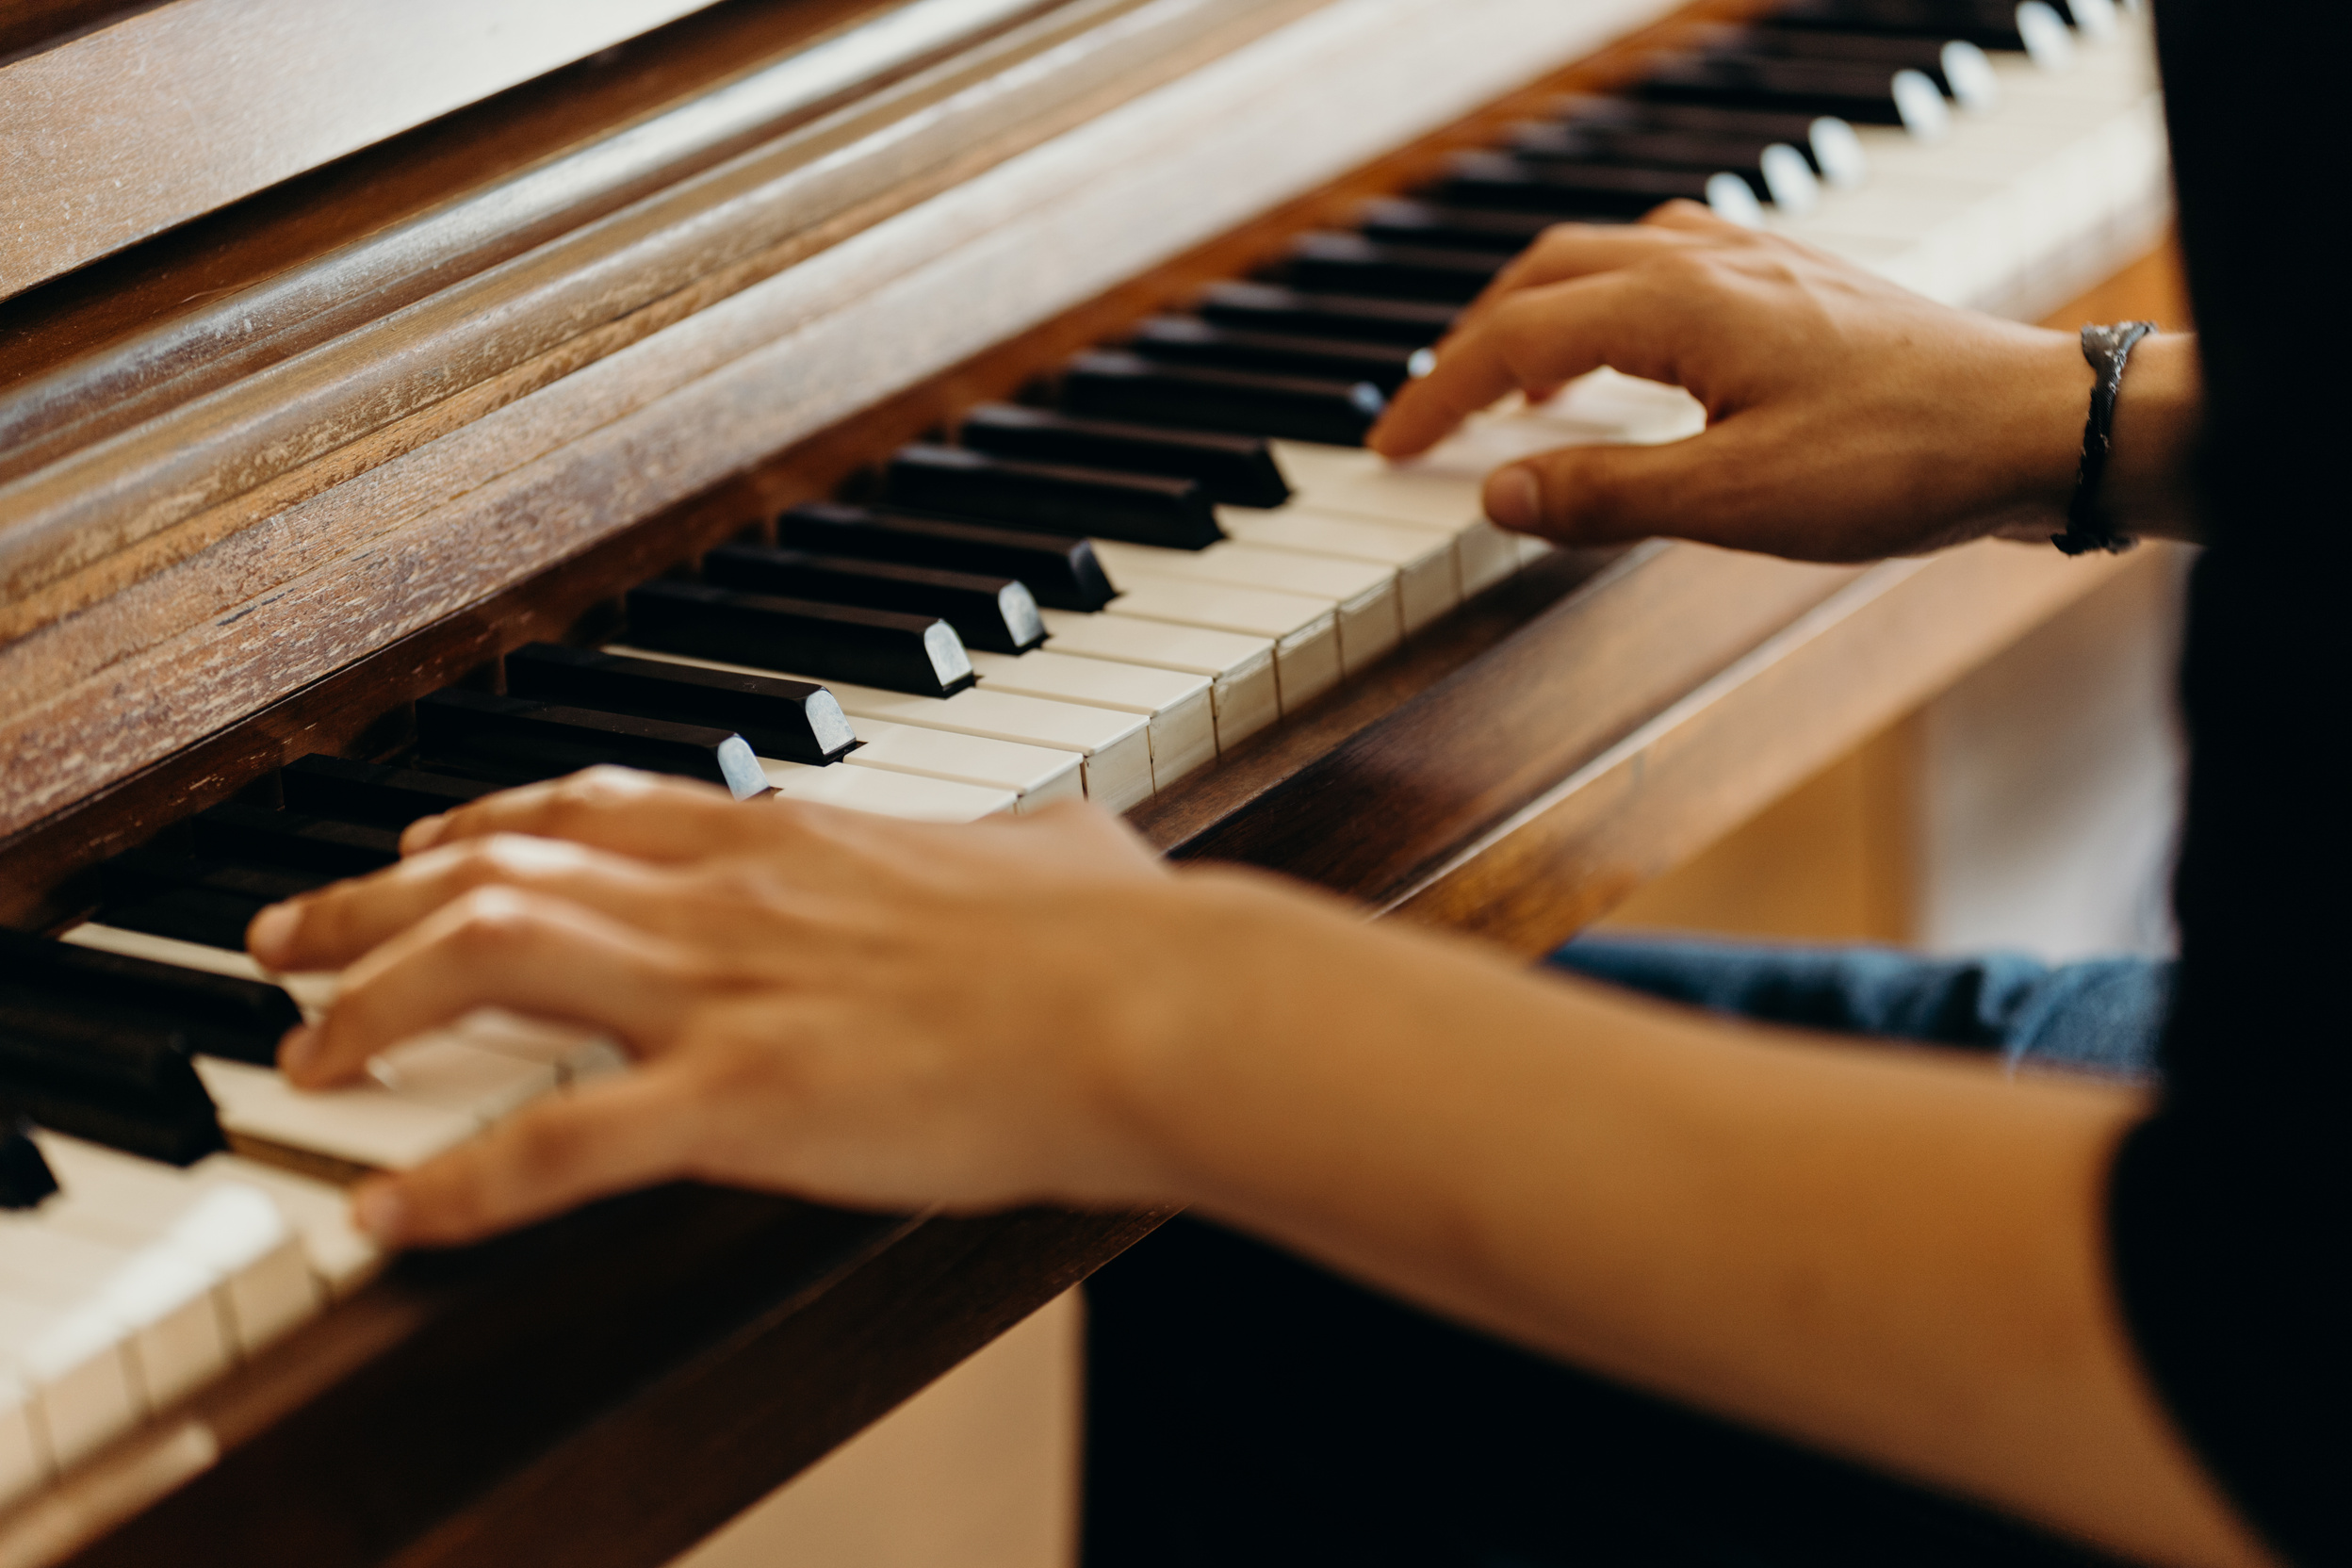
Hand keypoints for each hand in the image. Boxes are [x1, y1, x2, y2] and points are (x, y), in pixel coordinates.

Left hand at [243, 768, 1201, 1245]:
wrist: (1153, 1004)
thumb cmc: (1120, 935)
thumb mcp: (1061, 843)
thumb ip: (1022, 835)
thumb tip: (1050, 835)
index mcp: (794, 838)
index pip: (596, 807)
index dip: (488, 827)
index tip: (425, 850)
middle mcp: (727, 894)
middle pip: (495, 865)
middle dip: (365, 902)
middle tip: (283, 937)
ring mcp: (722, 992)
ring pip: (485, 959)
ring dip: (369, 1004)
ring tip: (300, 1053)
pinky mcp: (738, 1101)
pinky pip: (550, 1143)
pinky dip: (448, 1184)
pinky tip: (382, 1216)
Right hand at [1368, 203, 2094, 562]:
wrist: (2034, 425)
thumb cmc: (1900, 460)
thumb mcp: (1734, 501)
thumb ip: (1603, 496)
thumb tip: (1497, 492)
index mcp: (1678, 305)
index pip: (1516, 338)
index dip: (1440, 394)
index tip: (1389, 446)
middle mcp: (1710, 262)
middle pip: (1546, 276)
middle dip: (1472, 343)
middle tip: (1429, 413)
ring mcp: (1758, 261)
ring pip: (1606, 260)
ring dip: (1539, 314)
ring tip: (1514, 383)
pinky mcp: (1798, 282)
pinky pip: (1668, 266)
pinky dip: (1610, 305)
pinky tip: (1631, 354)